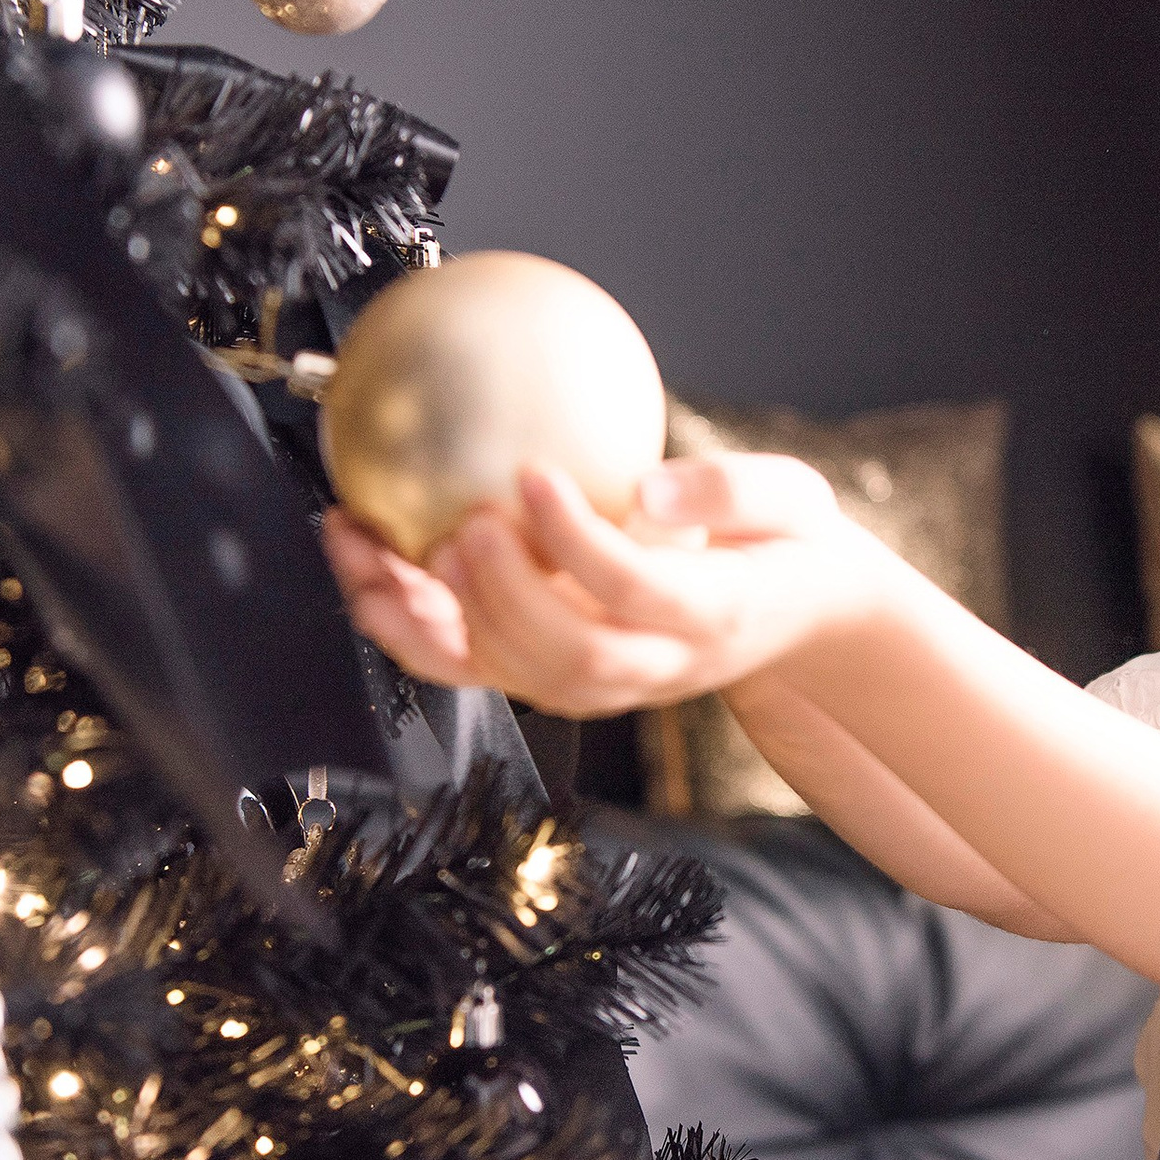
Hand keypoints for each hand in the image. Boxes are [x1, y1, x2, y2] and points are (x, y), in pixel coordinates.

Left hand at [321, 452, 877, 716]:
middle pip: (567, 656)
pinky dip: (407, 626)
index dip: (579, 544)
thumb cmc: (786, 546)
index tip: (532, 476)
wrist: (792, 618)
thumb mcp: (796, 500)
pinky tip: (363, 564)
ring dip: (428, 618)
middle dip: (503, 597)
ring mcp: (600, 684)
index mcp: (715, 617)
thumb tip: (650, 489)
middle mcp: (653, 667)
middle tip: (462, 527)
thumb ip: (733, 490)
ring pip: (508, 675)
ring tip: (371, 545)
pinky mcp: (554, 679)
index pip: (639, 592)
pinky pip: (471, 667)